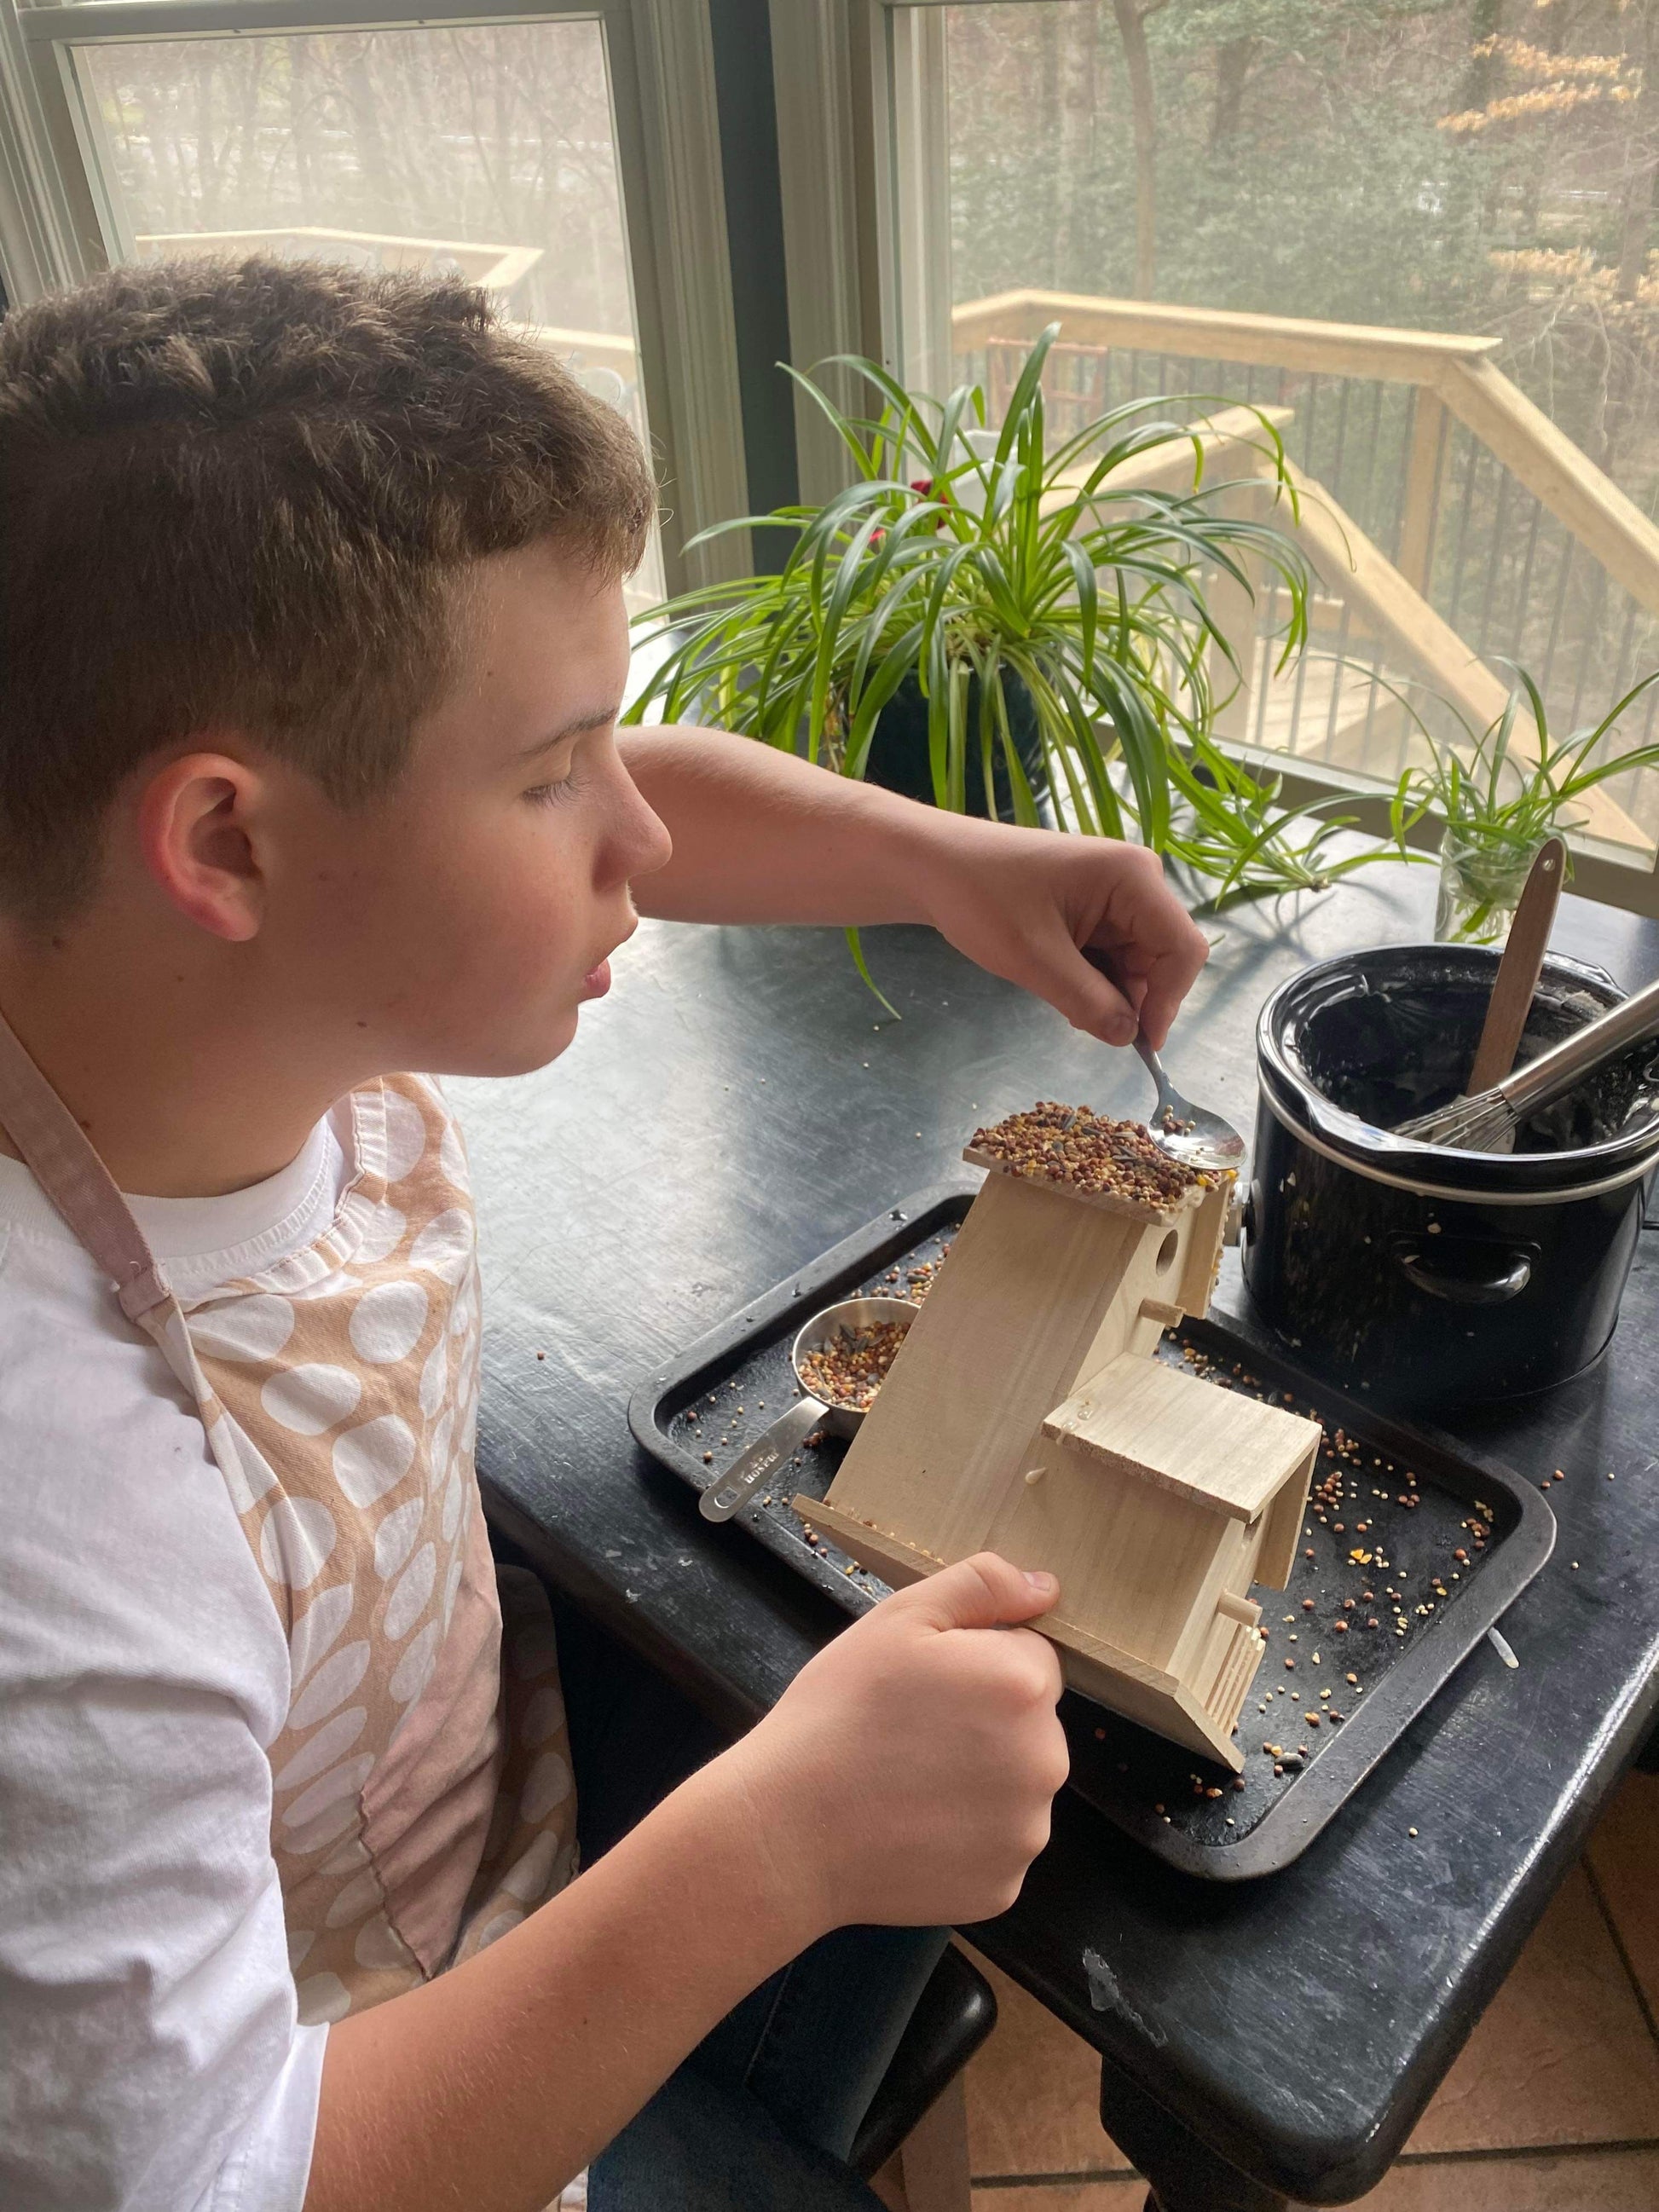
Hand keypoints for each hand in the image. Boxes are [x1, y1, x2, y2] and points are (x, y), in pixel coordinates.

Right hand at [723, 1553, 1068, 1931]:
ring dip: (981, 1780)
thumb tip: (1047, 1586)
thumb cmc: (838, 1711)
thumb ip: (980, 1586)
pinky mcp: (1004, 1887)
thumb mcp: (898, 1618)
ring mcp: (1027, 1832)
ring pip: (1018, 1786)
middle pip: (1033, 1724)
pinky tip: (912, 1828)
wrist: (788, 1827)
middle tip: (912, 1733)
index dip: (978, 1663)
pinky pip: (997, 1845)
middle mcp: (1045, 1761)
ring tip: (907, 1783)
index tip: (927, 1685)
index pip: (1033, 1658)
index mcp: (1023, 1686)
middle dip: (987, 1721)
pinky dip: (964, 1838)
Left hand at [913, 814, 1208, 1049]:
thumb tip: (1130, 1038)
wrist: (936, 867)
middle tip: (1089, 1024)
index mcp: (1133, 877)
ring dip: (1112, 992)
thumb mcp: (1035, 959)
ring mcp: (1117, 894)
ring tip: (1065, 1000)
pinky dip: (1097, 980)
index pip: (1182, 949)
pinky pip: (1115, 955)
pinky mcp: (1097, 908)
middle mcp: (1137, 881)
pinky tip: (1063, 987)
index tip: (1142, 1043)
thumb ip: (1088, 1002)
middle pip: (1164, 957)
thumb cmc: (981, 900)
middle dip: (1135, 998)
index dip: (1169, 1000)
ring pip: (1139, 962)